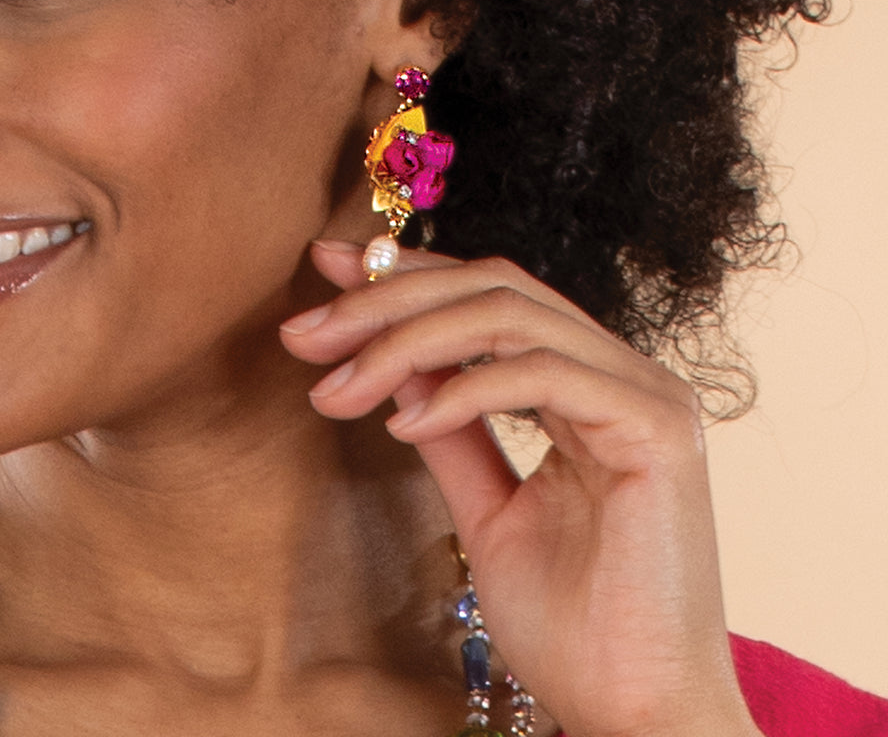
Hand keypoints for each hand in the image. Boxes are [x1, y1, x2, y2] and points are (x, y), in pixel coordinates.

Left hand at [279, 241, 762, 736]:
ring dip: (405, 340)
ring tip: (340, 387)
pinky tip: (404, 425)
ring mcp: (647, 394)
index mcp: (591, 384)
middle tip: (305, 332)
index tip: (323, 271)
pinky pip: (541, 372)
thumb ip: (449, 427)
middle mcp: (624, 373)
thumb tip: (390, 360)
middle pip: (491, 285)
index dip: (406, 273)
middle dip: (386, 299)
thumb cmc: (573, 628)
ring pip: (507, 314)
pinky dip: (461, 390)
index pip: (490, 292)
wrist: (636, 720)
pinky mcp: (657, 429)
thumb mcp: (485, 508)